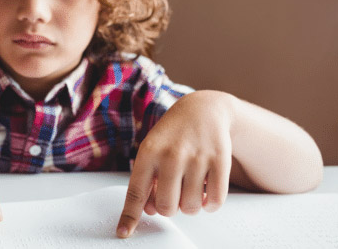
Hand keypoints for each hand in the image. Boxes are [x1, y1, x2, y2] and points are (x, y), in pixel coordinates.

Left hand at [116, 91, 232, 237]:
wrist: (203, 110)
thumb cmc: (172, 135)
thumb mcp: (152, 151)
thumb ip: (147, 180)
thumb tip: (150, 211)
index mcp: (148, 152)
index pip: (136, 192)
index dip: (130, 216)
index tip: (123, 232)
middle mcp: (171, 155)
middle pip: (166, 207)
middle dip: (169, 208)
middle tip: (173, 195)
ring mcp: (196, 158)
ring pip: (191, 207)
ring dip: (190, 206)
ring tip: (189, 190)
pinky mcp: (220, 160)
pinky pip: (215, 200)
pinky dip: (210, 204)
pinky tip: (205, 192)